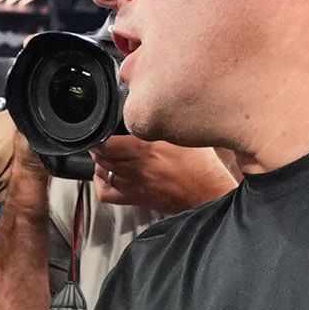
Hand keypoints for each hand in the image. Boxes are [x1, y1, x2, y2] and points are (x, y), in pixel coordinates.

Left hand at [91, 133, 237, 212]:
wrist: (209, 193)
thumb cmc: (202, 166)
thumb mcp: (184, 136)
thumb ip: (163, 125)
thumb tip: (150, 111)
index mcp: (149, 149)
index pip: (110, 143)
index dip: (102, 136)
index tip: (103, 130)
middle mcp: (139, 168)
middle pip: (104, 157)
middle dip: (99, 147)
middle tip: (102, 141)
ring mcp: (136, 185)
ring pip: (104, 173)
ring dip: (100, 163)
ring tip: (105, 155)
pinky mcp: (138, 198)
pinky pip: (107, 194)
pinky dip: (101, 183)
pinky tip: (105, 175)